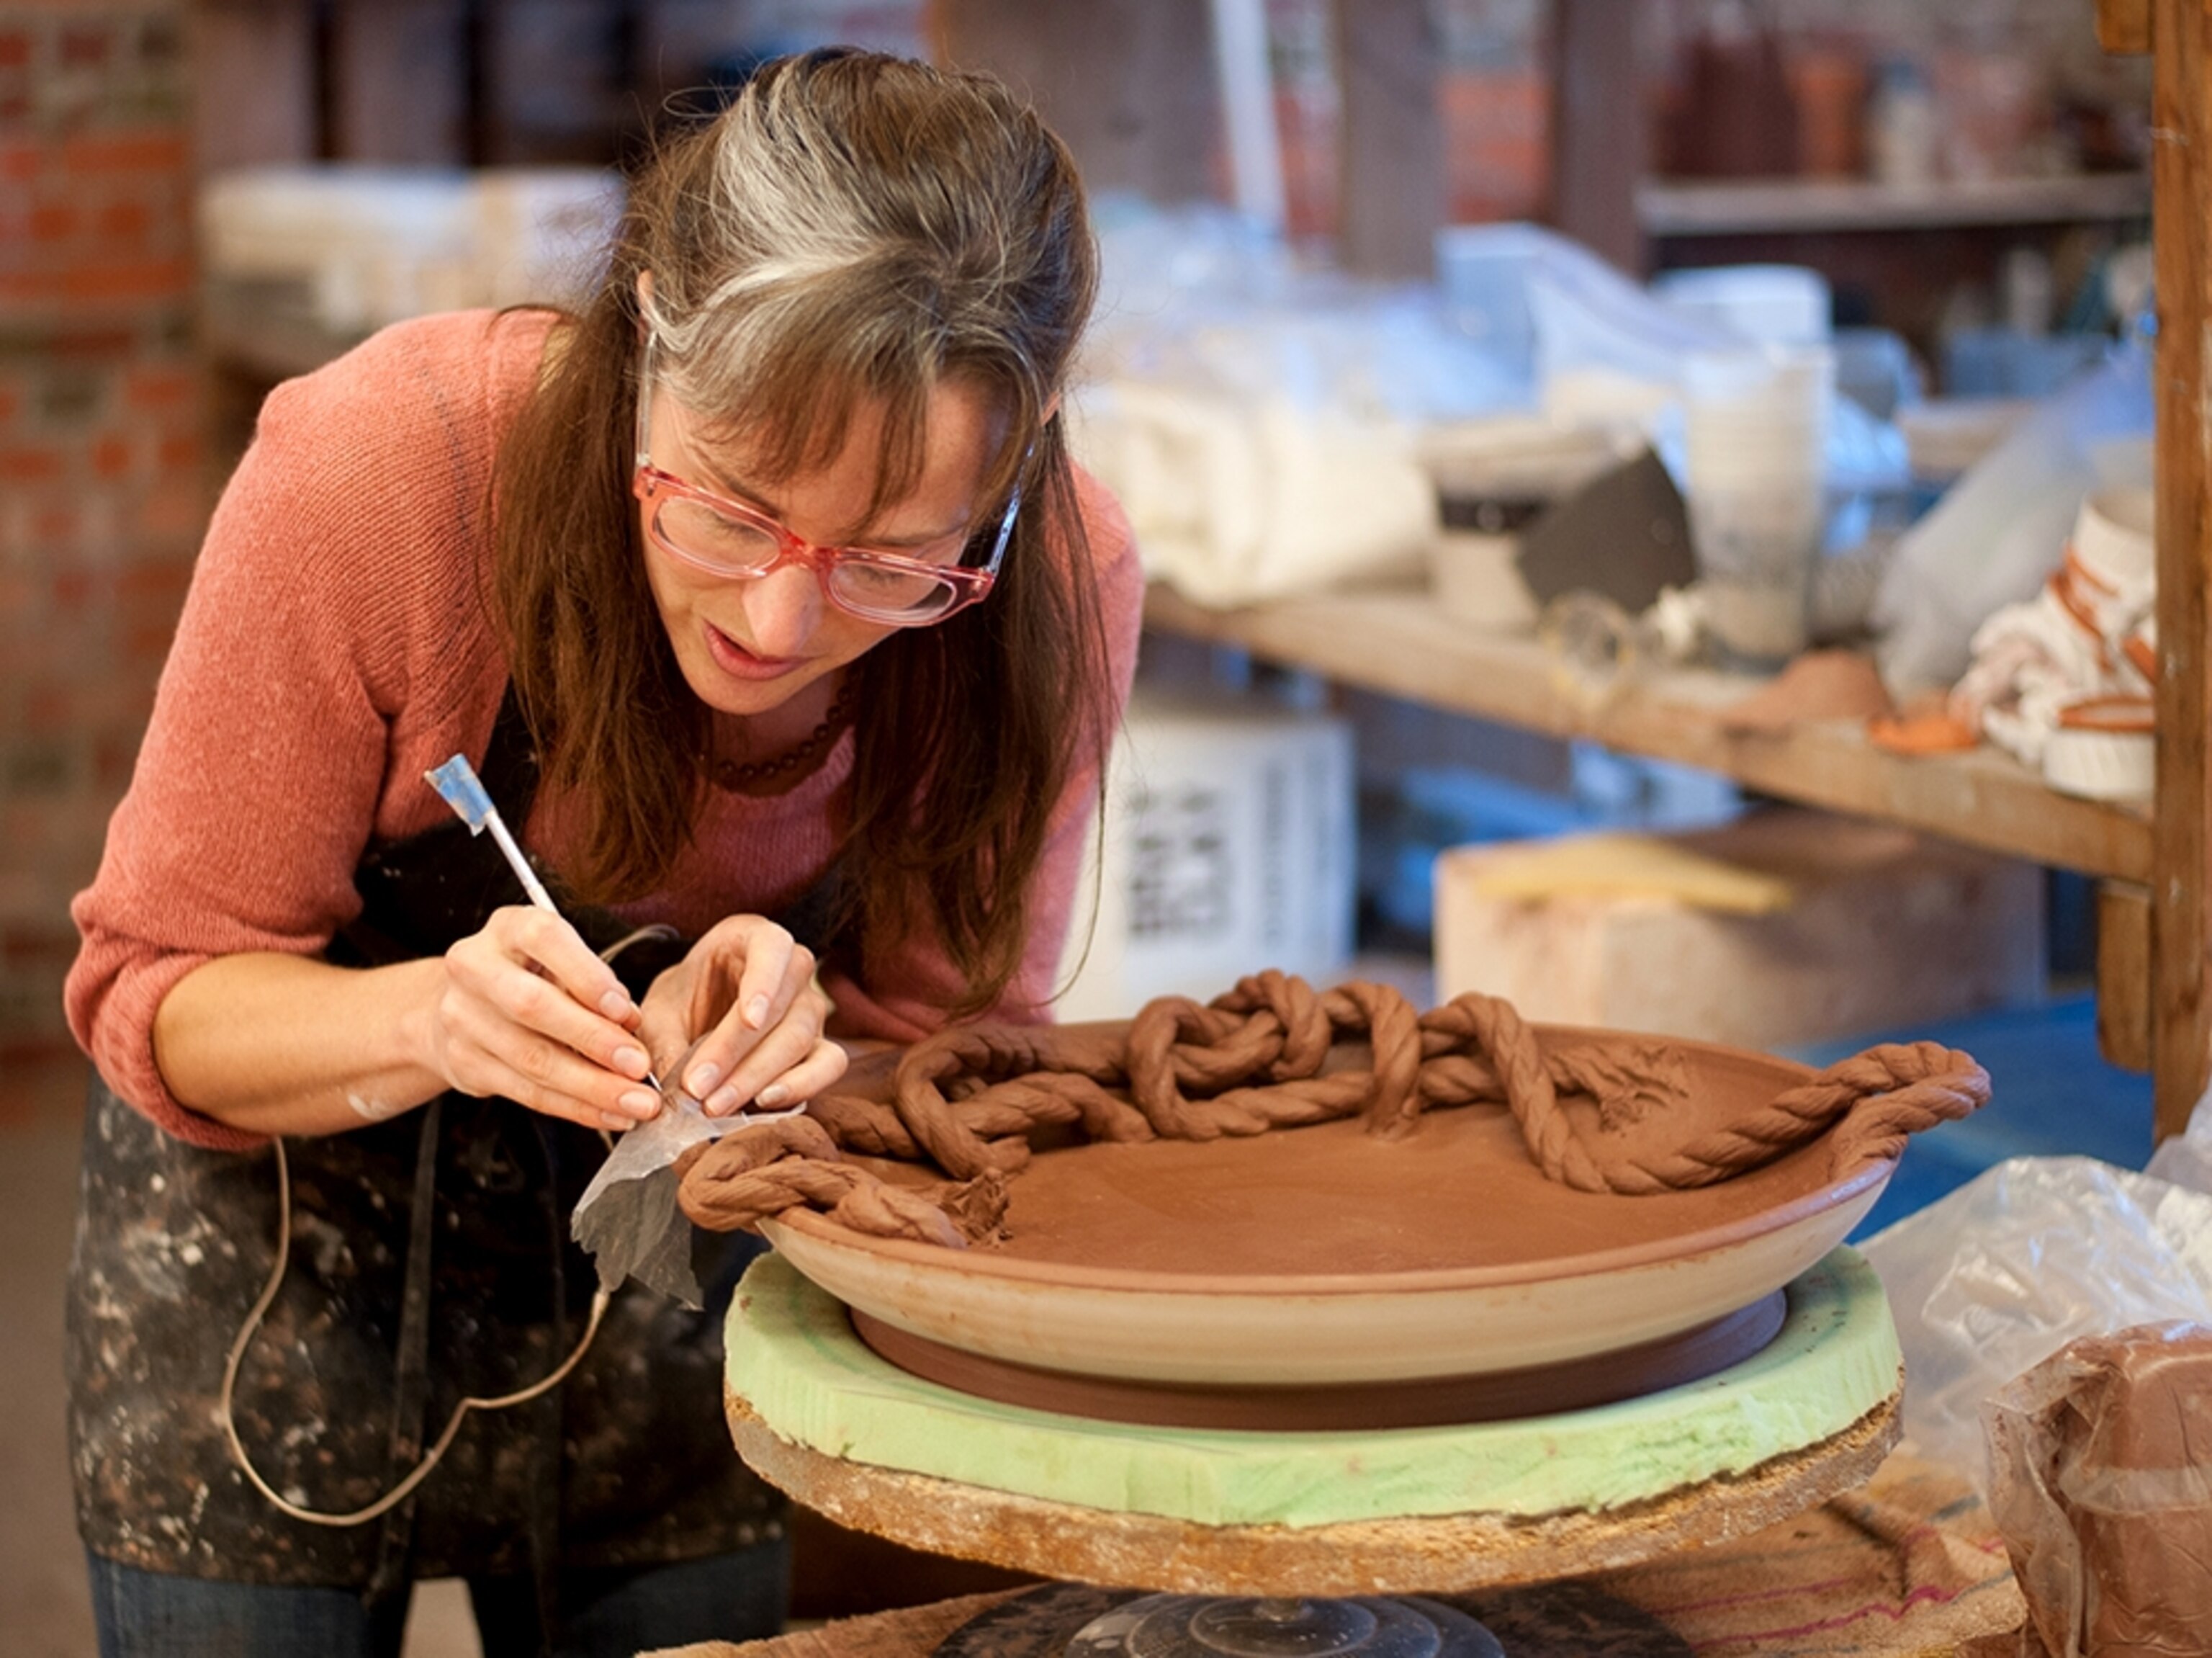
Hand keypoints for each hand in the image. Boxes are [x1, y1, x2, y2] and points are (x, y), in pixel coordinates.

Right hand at [413, 905, 663, 1130]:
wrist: (459, 1005)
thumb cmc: (529, 976)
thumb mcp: (561, 961)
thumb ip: (595, 984)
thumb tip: (631, 1024)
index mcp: (507, 928)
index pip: (545, 940)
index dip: (588, 976)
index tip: (627, 1011)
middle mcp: (475, 968)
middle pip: (533, 1006)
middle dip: (594, 1039)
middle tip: (639, 1066)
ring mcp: (462, 1018)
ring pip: (532, 1059)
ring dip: (592, 1087)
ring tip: (636, 1102)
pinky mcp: (463, 1064)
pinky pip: (527, 1093)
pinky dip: (575, 1107)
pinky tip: (609, 1114)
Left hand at [640, 916, 846, 1115]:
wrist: (696, 1015)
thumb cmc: (680, 1002)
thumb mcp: (658, 1014)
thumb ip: (665, 1044)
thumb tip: (673, 1093)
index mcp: (752, 938)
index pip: (773, 947)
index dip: (765, 982)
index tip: (749, 1020)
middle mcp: (792, 969)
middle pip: (783, 1008)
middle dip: (738, 1053)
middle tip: (698, 1089)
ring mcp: (810, 1008)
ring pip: (801, 1039)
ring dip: (757, 1076)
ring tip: (716, 1106)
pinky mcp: (820, 1046)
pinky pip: (828, 1065)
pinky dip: (801, 1085)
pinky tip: (762, 1103)